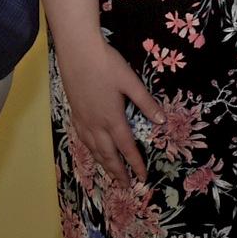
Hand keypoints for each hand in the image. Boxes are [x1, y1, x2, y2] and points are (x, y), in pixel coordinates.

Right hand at [53, 34, 164, 186]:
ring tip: (111, 175)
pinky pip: (83, 139)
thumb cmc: (106, 64)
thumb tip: (162, 121)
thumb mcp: (131, 82)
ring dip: (103, 164)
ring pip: (93, 149)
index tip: (142, 177)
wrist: (77, 52)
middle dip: (118, 172)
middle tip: (126, 186)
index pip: (126, 147)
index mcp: (113, 118)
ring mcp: (83, 119)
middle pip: (108, 154)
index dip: (135, 164)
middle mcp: (96, 124)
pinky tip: (92, 151)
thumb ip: (146, 103)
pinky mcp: (75, 113)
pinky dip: (90, 150)